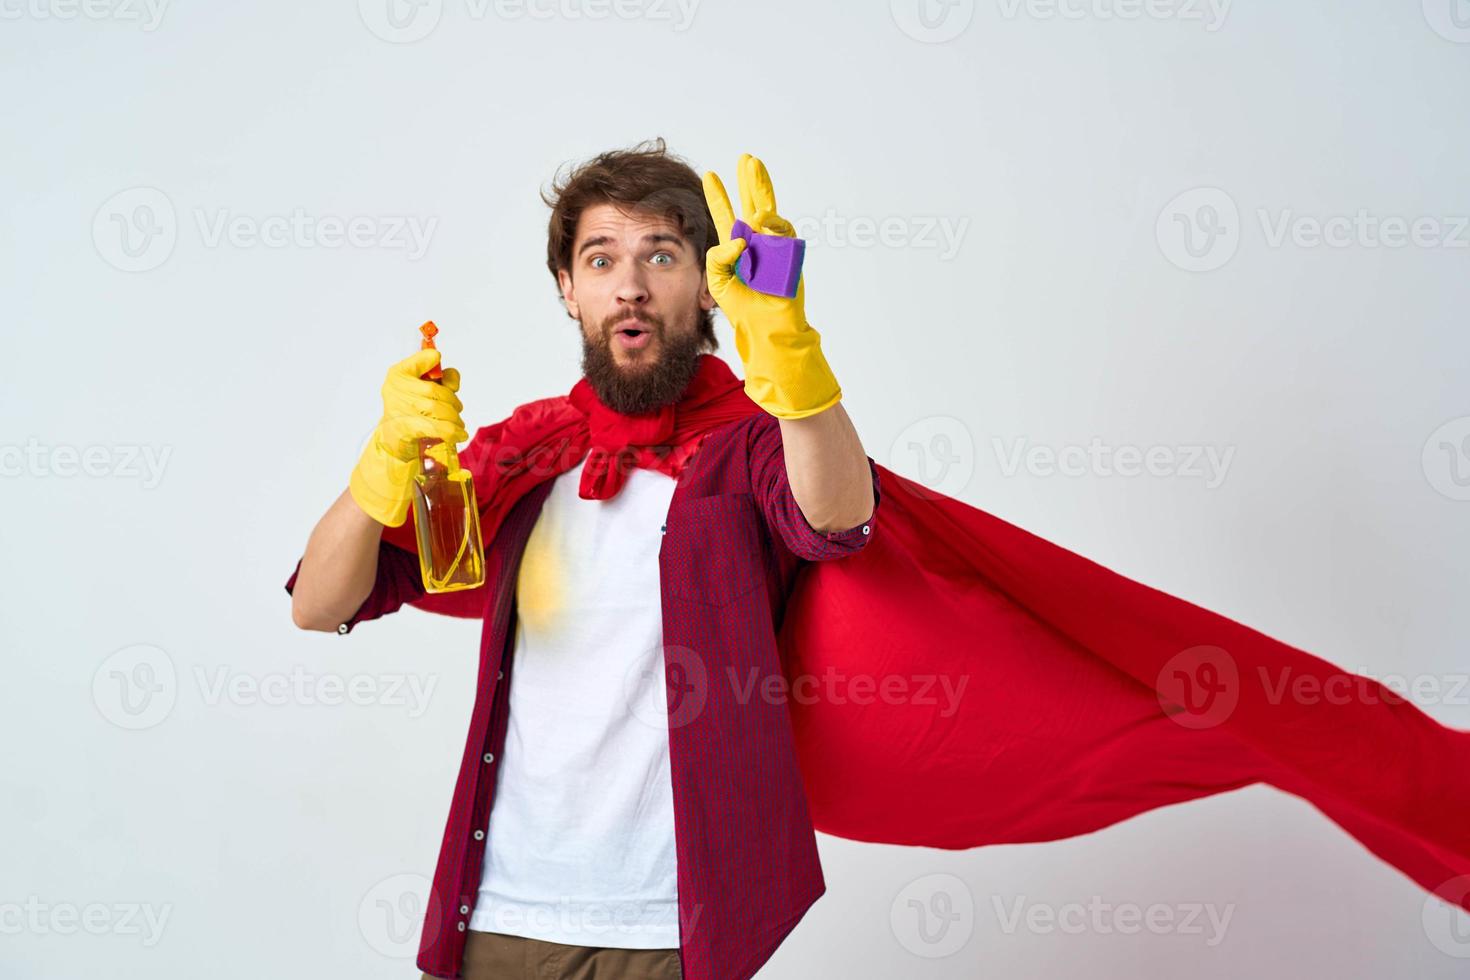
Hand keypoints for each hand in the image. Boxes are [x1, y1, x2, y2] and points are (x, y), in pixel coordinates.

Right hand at [349, 348, 468, 526]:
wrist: (394, 442)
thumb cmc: (413, 413)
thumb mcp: (424, 391)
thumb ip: (442, 380)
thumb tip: (452, 378)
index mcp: (399, 373)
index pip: (424, 359)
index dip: (436, 362)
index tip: (444, 375)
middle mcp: (395, 388)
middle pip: (437, 391)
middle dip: (453, 403)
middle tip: (457, 413)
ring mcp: (399, 408)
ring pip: (439, 409)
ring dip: (455, 419)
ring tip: (458, 426)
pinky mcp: (406, 428)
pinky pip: (437, 428)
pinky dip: (452, 432)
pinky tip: (459, 435)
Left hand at [702, 153, 841, 418]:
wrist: (766, 330)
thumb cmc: (743, 309)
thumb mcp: (718, 281)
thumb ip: (718, 256)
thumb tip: (741, 235)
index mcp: (738, 249)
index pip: (726, 217)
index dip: (718, 197)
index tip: (710, 175)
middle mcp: (758, 245)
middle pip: (754, 205)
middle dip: (750, 182)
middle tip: (747, 158)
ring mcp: (775, 249)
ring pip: (770, 213)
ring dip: (762, 190)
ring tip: (752, 169)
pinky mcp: (790, 256)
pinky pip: (783, 234)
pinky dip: (772, 225)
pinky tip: (762, 220)